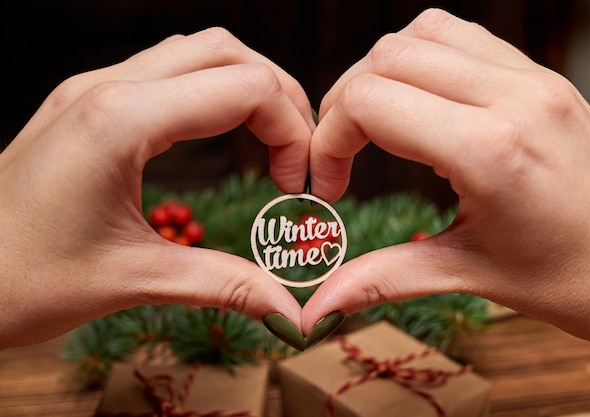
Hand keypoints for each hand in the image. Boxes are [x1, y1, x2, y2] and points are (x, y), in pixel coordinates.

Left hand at [0, 28, 314, 347]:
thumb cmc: (21, 281)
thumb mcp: (133, 280)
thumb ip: (223, 285)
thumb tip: (290, 311)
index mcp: (121, 122)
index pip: (244, 88)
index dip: (291, 132)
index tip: (297, 187)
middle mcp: (106, 88)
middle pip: (226, 51)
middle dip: (278, 96)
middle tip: (295, 154)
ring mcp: (91, 88)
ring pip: (194, 52)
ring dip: (243, 87)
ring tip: (266, 141)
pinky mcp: (84, 102)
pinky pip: (163, 71)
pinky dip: (208, 92)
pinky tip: (216, 134)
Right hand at [304, 9, 589, 350]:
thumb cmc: (574, 280)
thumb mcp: (467, 275)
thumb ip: (381, 279)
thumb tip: (319, 305)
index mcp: (490, 149)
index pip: (369, 102)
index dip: (329, 140)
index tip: (330, 182)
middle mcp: (513, 97)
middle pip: (386, 59)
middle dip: (344, 106)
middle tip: (342, 155)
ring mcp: (534, 79)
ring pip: (423, 34)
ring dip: (383, 74)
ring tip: (377, 125)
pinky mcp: (544, 77)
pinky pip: (466, 39)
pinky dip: (425, 62)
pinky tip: (423, 105)